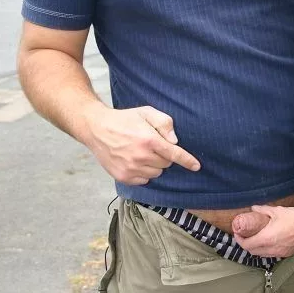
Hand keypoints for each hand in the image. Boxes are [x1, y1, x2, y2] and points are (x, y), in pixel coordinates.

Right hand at [82, 102, 200, 184]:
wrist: (97, 129)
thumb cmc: (124, 119)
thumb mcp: (146, 112)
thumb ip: (164, 123)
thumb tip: (174, 140)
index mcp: (149, 140)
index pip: (174, 154)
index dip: (187, 161)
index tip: (197, 166)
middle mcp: (140, 157)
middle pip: (166, 164)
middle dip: (163, 156)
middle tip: (151, 145)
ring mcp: (131, 169)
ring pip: (156, 173)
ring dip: (154, 165)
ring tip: (141, 152)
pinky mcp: (123, 177)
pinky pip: (144, 180)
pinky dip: (143, 173)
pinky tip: (134, 161)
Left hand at [233, 205, 293, 257]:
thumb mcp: (277, 211)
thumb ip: (263, 210)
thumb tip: (253, 208)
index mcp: (266, 238)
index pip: (247, 245)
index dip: (239, 239)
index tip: (237, 233)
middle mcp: (271, 249)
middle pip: (252, 251)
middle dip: (246, 244)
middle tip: (244, 235)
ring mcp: (279, 253)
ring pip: (262, 254)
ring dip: (255, 248)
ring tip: (255, 238)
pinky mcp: (287, 254)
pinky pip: (271, 254)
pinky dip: (265, 250)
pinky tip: (268, 242)